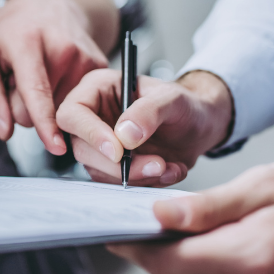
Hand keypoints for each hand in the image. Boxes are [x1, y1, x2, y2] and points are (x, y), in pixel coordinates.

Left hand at [0, 0, 107, 154]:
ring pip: (58, 112)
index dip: (44, 122)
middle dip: (23, 105)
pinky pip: (75, 105)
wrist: (52, 3)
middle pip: (40, 111)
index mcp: (27, 42)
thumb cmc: (11, 31)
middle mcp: (62, 49)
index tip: (56, 146)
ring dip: (44, 101)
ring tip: (41, 72)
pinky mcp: (100, 67)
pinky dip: (61, 97)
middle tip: (21, 76)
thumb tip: (5, 131)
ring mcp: (86, 58)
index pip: (36, 91)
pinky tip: (57, 74)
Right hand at [56, 69, 232, 186]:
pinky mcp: (113, 166)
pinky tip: (168, 170)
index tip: (118, 151)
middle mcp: (93, 117)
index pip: (73, 113)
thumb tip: (124, 136)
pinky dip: (145, 182)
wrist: (201, 126)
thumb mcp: (172, 99)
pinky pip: (118, 183)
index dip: (90, 134)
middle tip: (156, 163)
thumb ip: (149, 112)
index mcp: (98, 89)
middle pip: (82, 148)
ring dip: (136, 176)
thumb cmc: (184, 104)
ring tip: (168, 166)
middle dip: (119, 164)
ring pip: (100, 170)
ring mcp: (101, 144)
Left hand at [109, 163, 273, 273]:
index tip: (114, 227)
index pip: (169, 261)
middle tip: (143, 220)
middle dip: (150, 252)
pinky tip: (203, 246)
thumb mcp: (265, 185)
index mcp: (252, 258)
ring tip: (174, 228)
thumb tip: (161, 214)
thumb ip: (209, 205)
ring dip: (172, 264)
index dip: (135, 245)